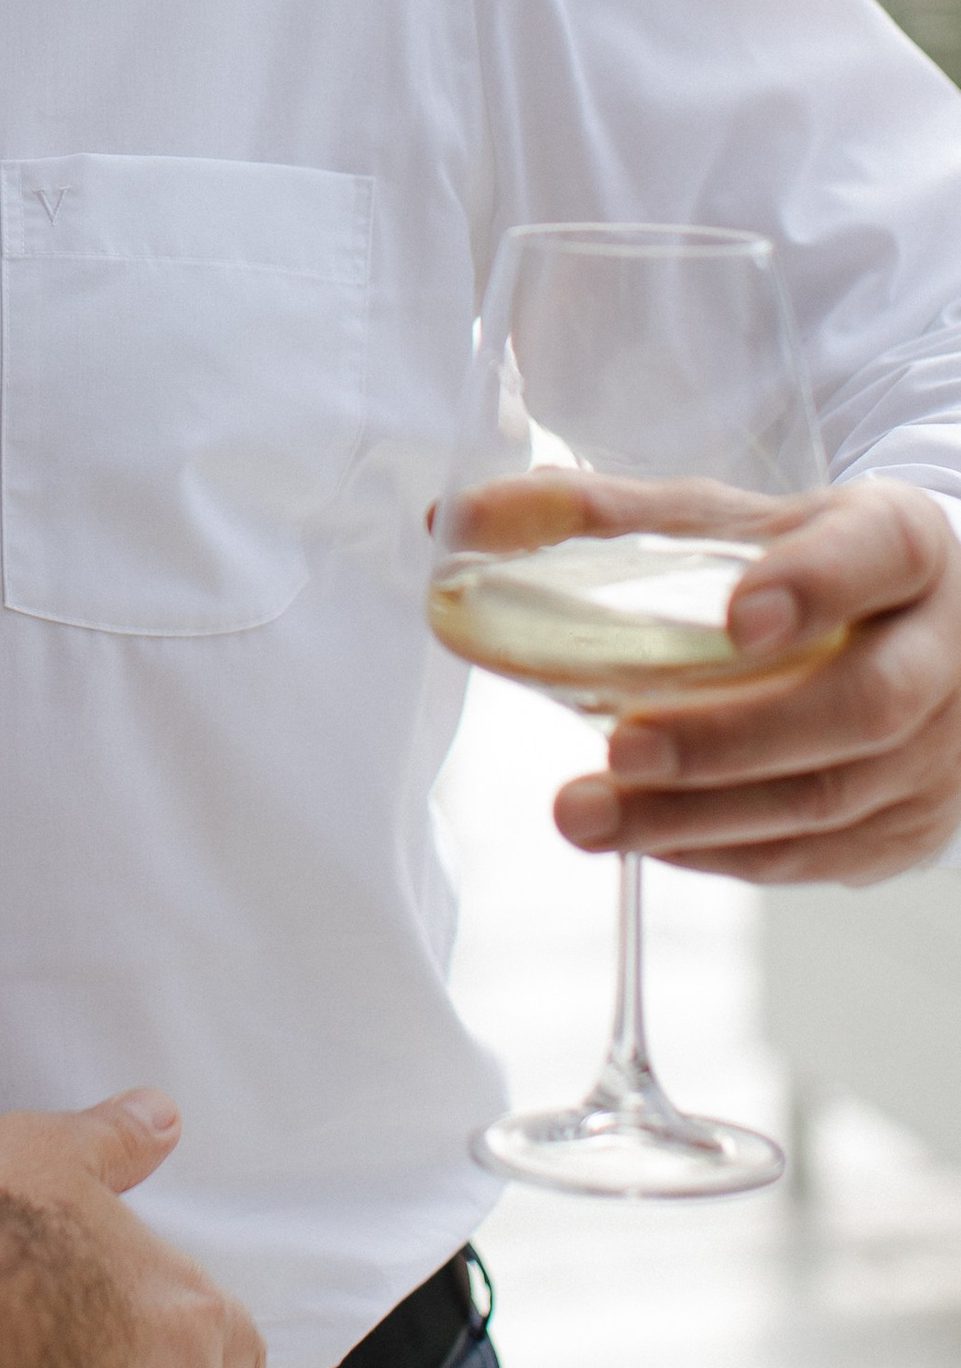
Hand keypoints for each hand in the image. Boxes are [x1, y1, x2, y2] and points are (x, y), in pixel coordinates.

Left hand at [549, 477, 960, 882]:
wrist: (916, 626)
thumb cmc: (801, 563)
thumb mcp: (725, 517)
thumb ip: (599, 512)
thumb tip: (455, 521)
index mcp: (902, 546)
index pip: (874, 555)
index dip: (813, 586)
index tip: (739, 617)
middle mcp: (943, 651)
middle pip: (857, 706)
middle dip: (728, 738)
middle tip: (617, 748)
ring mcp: (941, 752)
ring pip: (833, 799)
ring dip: (702, 817)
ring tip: (588, 815)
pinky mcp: (915, 827)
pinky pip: (822, 854)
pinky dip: (727, 852)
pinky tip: (649, 840)